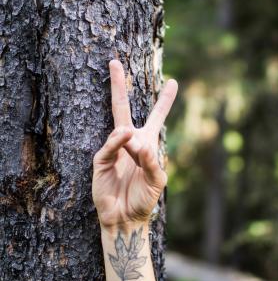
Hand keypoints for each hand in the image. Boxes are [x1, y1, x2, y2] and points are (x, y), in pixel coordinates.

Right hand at [92, 60, 177, 231]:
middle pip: (122, 108)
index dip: (164, 100)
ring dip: (131, 138)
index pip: (156, 117)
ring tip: (139, 151)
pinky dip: (118, 143)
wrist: (126, 218)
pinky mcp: (101, 159)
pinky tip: (126, 141)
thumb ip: (151, 159)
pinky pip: (109, 146)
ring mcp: (113, 148)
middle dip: (118, 85)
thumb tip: (135, 140)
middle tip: (115, 62)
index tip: (174, 81)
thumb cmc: (144, 198)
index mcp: (146, 143)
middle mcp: (129, 141)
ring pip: (119, 127)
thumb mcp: (157, 179)